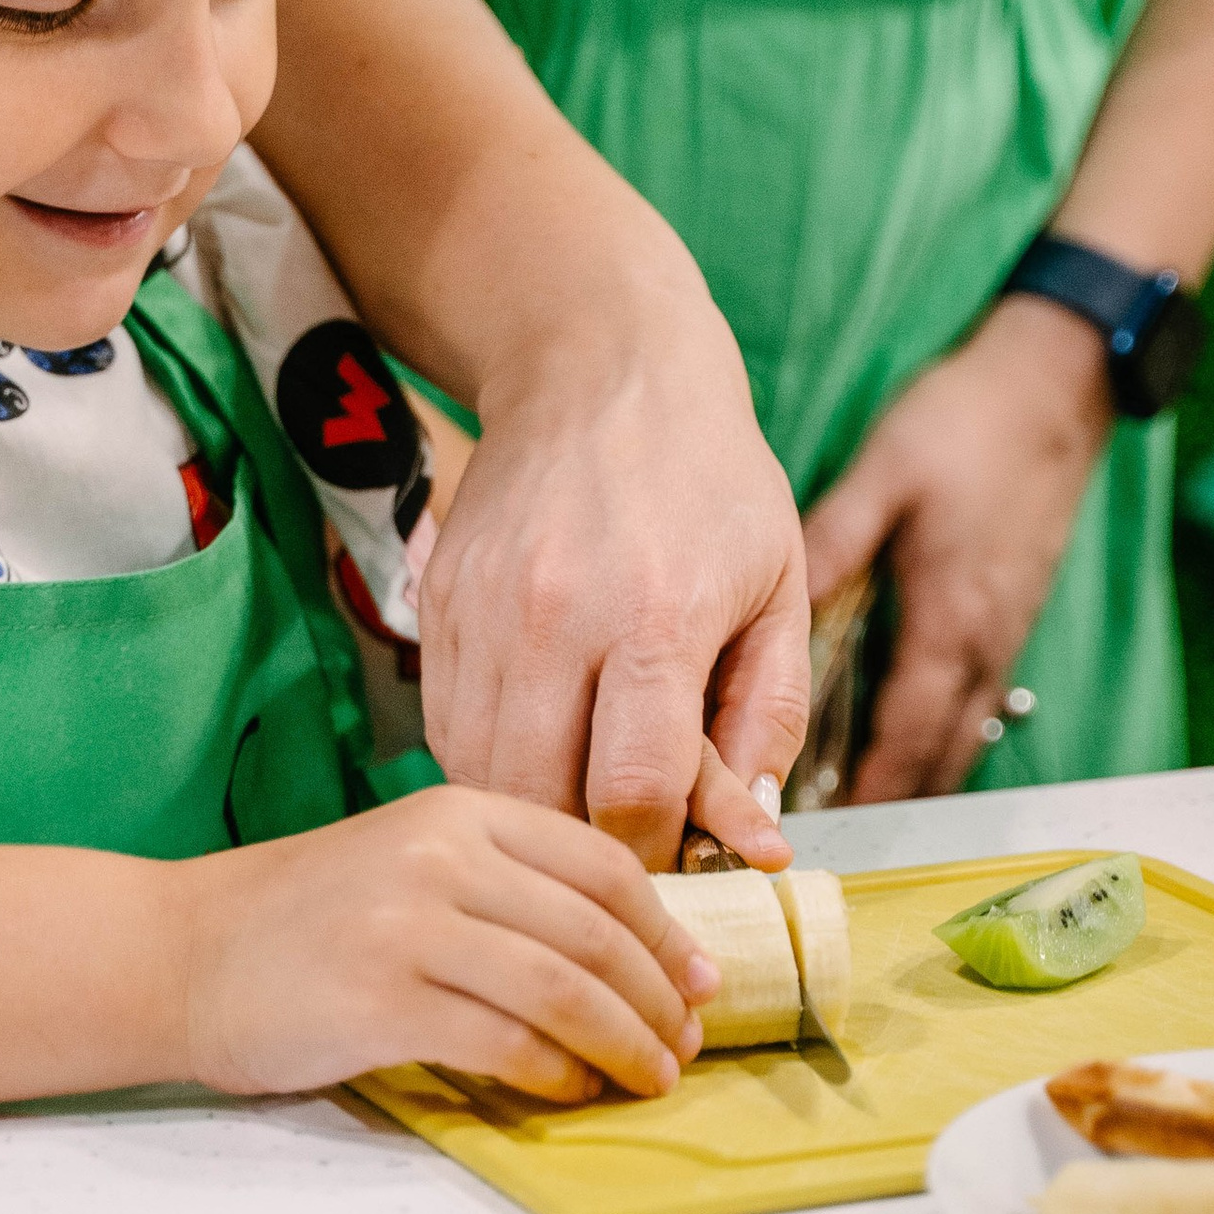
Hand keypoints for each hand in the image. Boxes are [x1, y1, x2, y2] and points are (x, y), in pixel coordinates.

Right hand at [175, 782, 719, 1103]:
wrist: (178, 953)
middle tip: (687, 1044)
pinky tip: (570, 1091)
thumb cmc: (298, 921)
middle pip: (596, 931)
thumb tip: (624, 952)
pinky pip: (504, 1040)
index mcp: (458, 811)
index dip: (669, 931)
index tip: (700, 981)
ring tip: (648, 1077)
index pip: (602, 865)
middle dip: (659, 998)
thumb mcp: (407, 863)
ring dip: (624, 1043)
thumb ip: (501, 884)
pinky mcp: (380, 997)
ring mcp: (408, 924)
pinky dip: (555, 1072)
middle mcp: (439, 854)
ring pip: (564, 987)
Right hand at [419, 310, 807, 872]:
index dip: (656, 849)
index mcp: (655, 618)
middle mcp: (553, 618)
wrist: (598, 364)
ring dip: (532, 809)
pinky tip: (537, 744)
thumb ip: (770, 716)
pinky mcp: (434, 600)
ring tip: (582, 792)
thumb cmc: (710, 479)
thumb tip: (750, 835)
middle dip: (587, 844)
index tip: (678, 849)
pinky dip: (488, 760)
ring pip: (481, 773)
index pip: (632, 792)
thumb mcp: (778, 588)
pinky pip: (445, 726)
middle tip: (627, 837)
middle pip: (541, 798)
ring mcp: (480, 610)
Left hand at [802, 295, 1113, 802]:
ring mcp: (1006, 631)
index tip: (819, 826)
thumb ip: (831, 546)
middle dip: (886, 794)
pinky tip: (907, 733)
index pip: (904, 733)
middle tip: (824, 826)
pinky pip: (976, 698)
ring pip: (961, 731)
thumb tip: (773, 608)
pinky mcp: (1012, 612)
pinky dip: (940, 730)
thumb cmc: (964, 425)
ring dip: (916, 768)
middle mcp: (985, 643)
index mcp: (949, 620)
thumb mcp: (883, 477)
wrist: (1054, 387)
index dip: (866, 786)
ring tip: (857, 799)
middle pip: (937, 751)